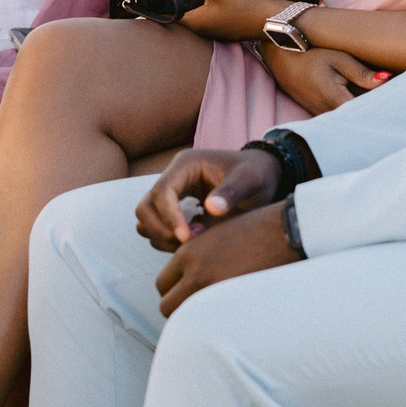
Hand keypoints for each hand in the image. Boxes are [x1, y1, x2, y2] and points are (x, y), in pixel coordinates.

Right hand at [135, 147, 282, 251]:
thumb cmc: (256, 173)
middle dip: (161, 230)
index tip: (187, 238)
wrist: (260, 174)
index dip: (170, 217)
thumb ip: (232, 192)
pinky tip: (194, 239)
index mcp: (186, 164)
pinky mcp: (174, 206)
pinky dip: (166, 238)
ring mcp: (171, 192)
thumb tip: (212, 208)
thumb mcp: (250, 180)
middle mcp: (173, 176)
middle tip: (189, 242)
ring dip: (162, 236)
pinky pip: (156, 226)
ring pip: (145, 219)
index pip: (162, 192)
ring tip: (194, 239)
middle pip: (145, 207)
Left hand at [154, 201, 298, 315]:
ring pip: (184, 319)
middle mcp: (196, 272)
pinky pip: (208, 325)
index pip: (162, 283)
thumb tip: (185, 279)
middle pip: (167, 305)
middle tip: (196, 307)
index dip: (173, 290)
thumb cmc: (256, 230)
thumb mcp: (216, 233)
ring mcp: (214, 290)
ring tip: (209, 314)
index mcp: (189, 253)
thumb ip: (195, 256)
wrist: (286, 232)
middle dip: (178, 308)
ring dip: (192, 319)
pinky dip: (211, 325)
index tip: (186, 293)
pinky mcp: (232, 303)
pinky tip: (224, 318)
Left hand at [156, 0, 283, 43]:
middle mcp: (202, 30)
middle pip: (182, 9)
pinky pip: (211, 12)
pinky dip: (210, 0)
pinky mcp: (226, 25)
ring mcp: (215, 29)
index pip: (167, 11)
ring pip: (197, 10)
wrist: (274, 18)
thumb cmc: (246, 5)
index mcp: (195, 23)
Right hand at [263, 44, 386, 114]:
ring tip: (380, 100)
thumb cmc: (311, 52)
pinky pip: (338, 116)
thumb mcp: (339, 58)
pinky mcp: (317, 112)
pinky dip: (351, 110)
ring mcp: (320, 115)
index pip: (365, 115)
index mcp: (335, 100)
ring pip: (347, 120)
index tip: (398, 105)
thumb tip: (388, 80)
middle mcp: (326, 113)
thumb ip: (363, 73)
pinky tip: (362, 99)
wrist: (281, 55)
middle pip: (357, 120)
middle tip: (394, 103)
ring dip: (363, 112)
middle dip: (375, 112)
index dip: (382, 110)